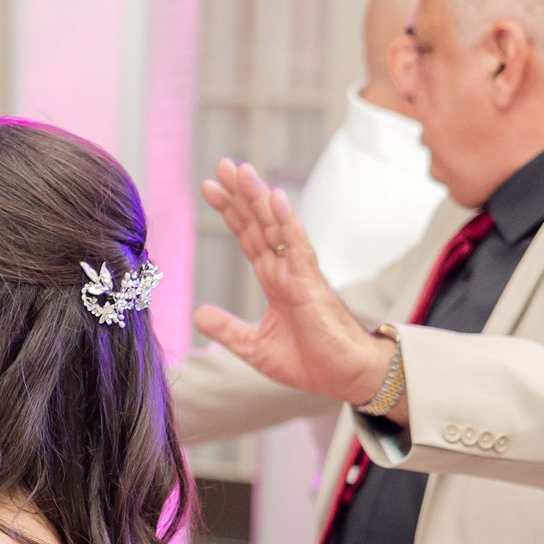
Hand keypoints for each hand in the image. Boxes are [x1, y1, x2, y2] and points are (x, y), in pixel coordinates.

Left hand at [193, 160, 390, 405]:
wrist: (345, 378)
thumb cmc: (310, 360)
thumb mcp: (254, 347)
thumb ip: (227, 329)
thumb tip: (198, 314)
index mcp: (274, 280)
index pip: (248, 237)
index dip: (230, 212)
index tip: (209, 188)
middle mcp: (286, 269)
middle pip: (259, 223)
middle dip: (240, 194)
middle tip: (222, 165)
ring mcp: (299, 273)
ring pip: (277, 226)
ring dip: (259, 198)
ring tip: (242, 171)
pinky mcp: (312, 283)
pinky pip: (298, 247)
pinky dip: (286, 222)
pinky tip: (275, 199)